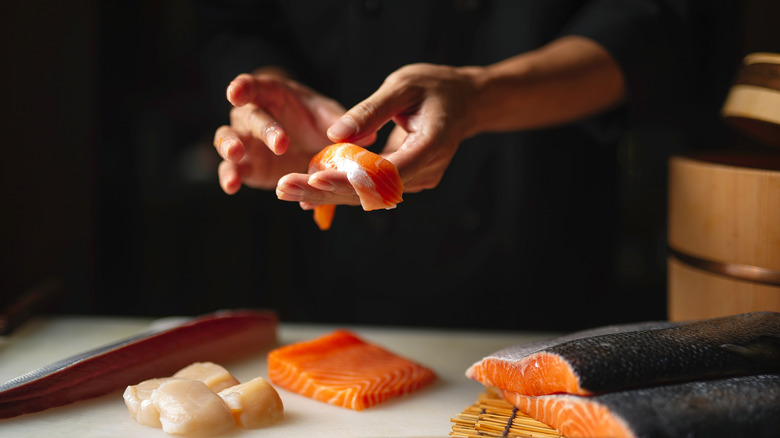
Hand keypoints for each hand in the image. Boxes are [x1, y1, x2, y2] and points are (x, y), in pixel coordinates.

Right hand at [213, 72, 347, 193]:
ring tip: (236, 155)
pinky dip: (229, 176)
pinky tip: (232, 185)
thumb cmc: (318, 122)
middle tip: (281, 144)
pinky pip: (232, 169)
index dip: (243, 87)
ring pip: (226, 139)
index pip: (254, 86)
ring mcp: (246, 141)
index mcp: (272, 95)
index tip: (235, 93)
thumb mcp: (332, 118)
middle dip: (264, 128)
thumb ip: (345, 124)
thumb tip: (366, 136)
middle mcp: (253, 115)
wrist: (312, 146)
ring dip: (229, 146)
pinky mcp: (247, 166)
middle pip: (249, 116)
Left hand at [277, 63, 481, 207]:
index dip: (350, 180)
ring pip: (368, 195)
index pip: (386, 173)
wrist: (465, 102)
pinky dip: (342, 186)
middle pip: (372, 192)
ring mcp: (418, 180)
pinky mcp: (407, 180)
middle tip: (285, 189)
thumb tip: (335, 135)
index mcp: (431, 146)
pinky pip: (372, 188)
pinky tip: (309, 187)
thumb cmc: (436, 87)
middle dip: (327, 192)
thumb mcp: (403, 85)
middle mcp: (426, 171)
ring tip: (287, 190)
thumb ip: (371, 111)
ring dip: (328, 193)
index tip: (315, 179)